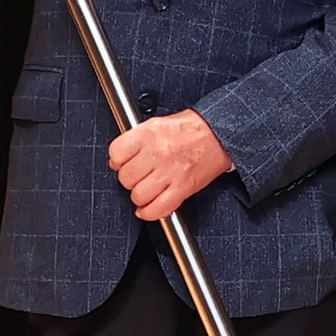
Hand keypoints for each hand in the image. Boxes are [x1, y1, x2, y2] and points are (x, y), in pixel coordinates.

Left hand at [106, 111, 230, 221]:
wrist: (219, 134)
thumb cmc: (191, 128)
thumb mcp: (158, 123)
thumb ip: (137, 139)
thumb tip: (119, 157)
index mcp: (149, 133)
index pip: (116, 153)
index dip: (117, 161)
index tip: (121, 164)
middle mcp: (158, 152)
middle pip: (126, 177)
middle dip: (129, 180)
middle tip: (137, 176)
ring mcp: (171, 171)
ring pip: (139, 195)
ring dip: (139, 196)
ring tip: (145, 190)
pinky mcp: (183, 187)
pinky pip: (158, 208)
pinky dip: (149, 213)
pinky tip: (147, 209)